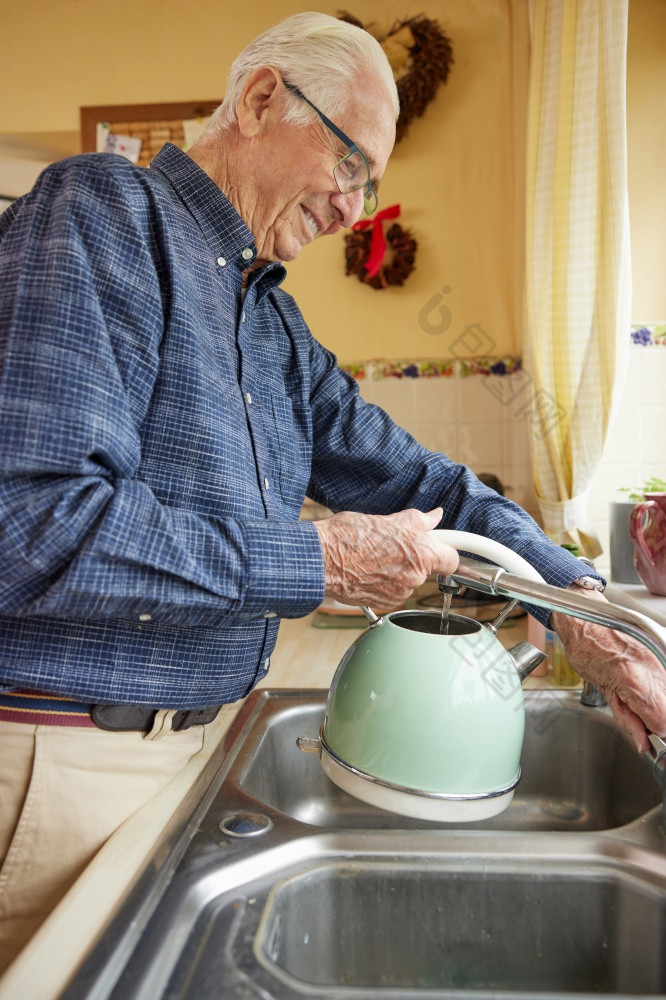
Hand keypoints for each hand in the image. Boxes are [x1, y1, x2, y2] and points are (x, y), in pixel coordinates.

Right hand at [314, 507, 458, 609]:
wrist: (321, 560)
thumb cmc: (348, 538)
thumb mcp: (388, 520)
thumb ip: (418, 521)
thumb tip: (434, 516)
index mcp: (421, 553)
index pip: (452, 559)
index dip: (447, 552)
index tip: (443, 549)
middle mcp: (413, 577)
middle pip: (425, 568)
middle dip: (412, 557)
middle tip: (390, 544)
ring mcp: (398, 593)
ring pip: (406, 580)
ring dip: (395, 571)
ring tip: (372, 557)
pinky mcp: (383, 604)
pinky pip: (391, 592)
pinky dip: (382, 584)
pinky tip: (366, 571)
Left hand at [551, 586, 665, 751]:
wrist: (586, 619)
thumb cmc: (586, 649)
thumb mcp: (603, 691)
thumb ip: (627, 720)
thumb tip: (643, 743)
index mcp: (634, 682)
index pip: (662, 722)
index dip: (655, 733)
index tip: (647, 735)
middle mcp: (653, 671)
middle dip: (658, 721)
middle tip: (642, 718)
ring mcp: (660, 662)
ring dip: (659, 706)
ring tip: (640, 700)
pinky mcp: (661, 657)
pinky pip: (665, 683)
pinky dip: (659, 693)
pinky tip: (643, 689)